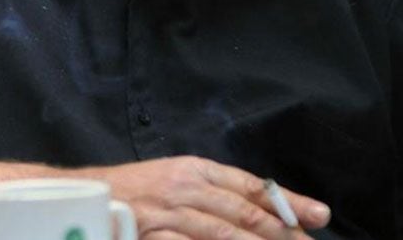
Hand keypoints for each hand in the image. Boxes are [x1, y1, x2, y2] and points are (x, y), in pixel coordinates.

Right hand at [93, 156, 329, 238]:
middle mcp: (186, 187)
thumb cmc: (131, 191)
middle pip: (244, 212)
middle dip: (283, 231)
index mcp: (194, 169)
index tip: (318, 216)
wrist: (83, 197)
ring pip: (225, 233)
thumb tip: (256, 211)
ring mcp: (169, 212)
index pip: (251, 185)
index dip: (287, 201)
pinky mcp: (153, 233)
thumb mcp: (171, 179)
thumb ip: (209, 193)